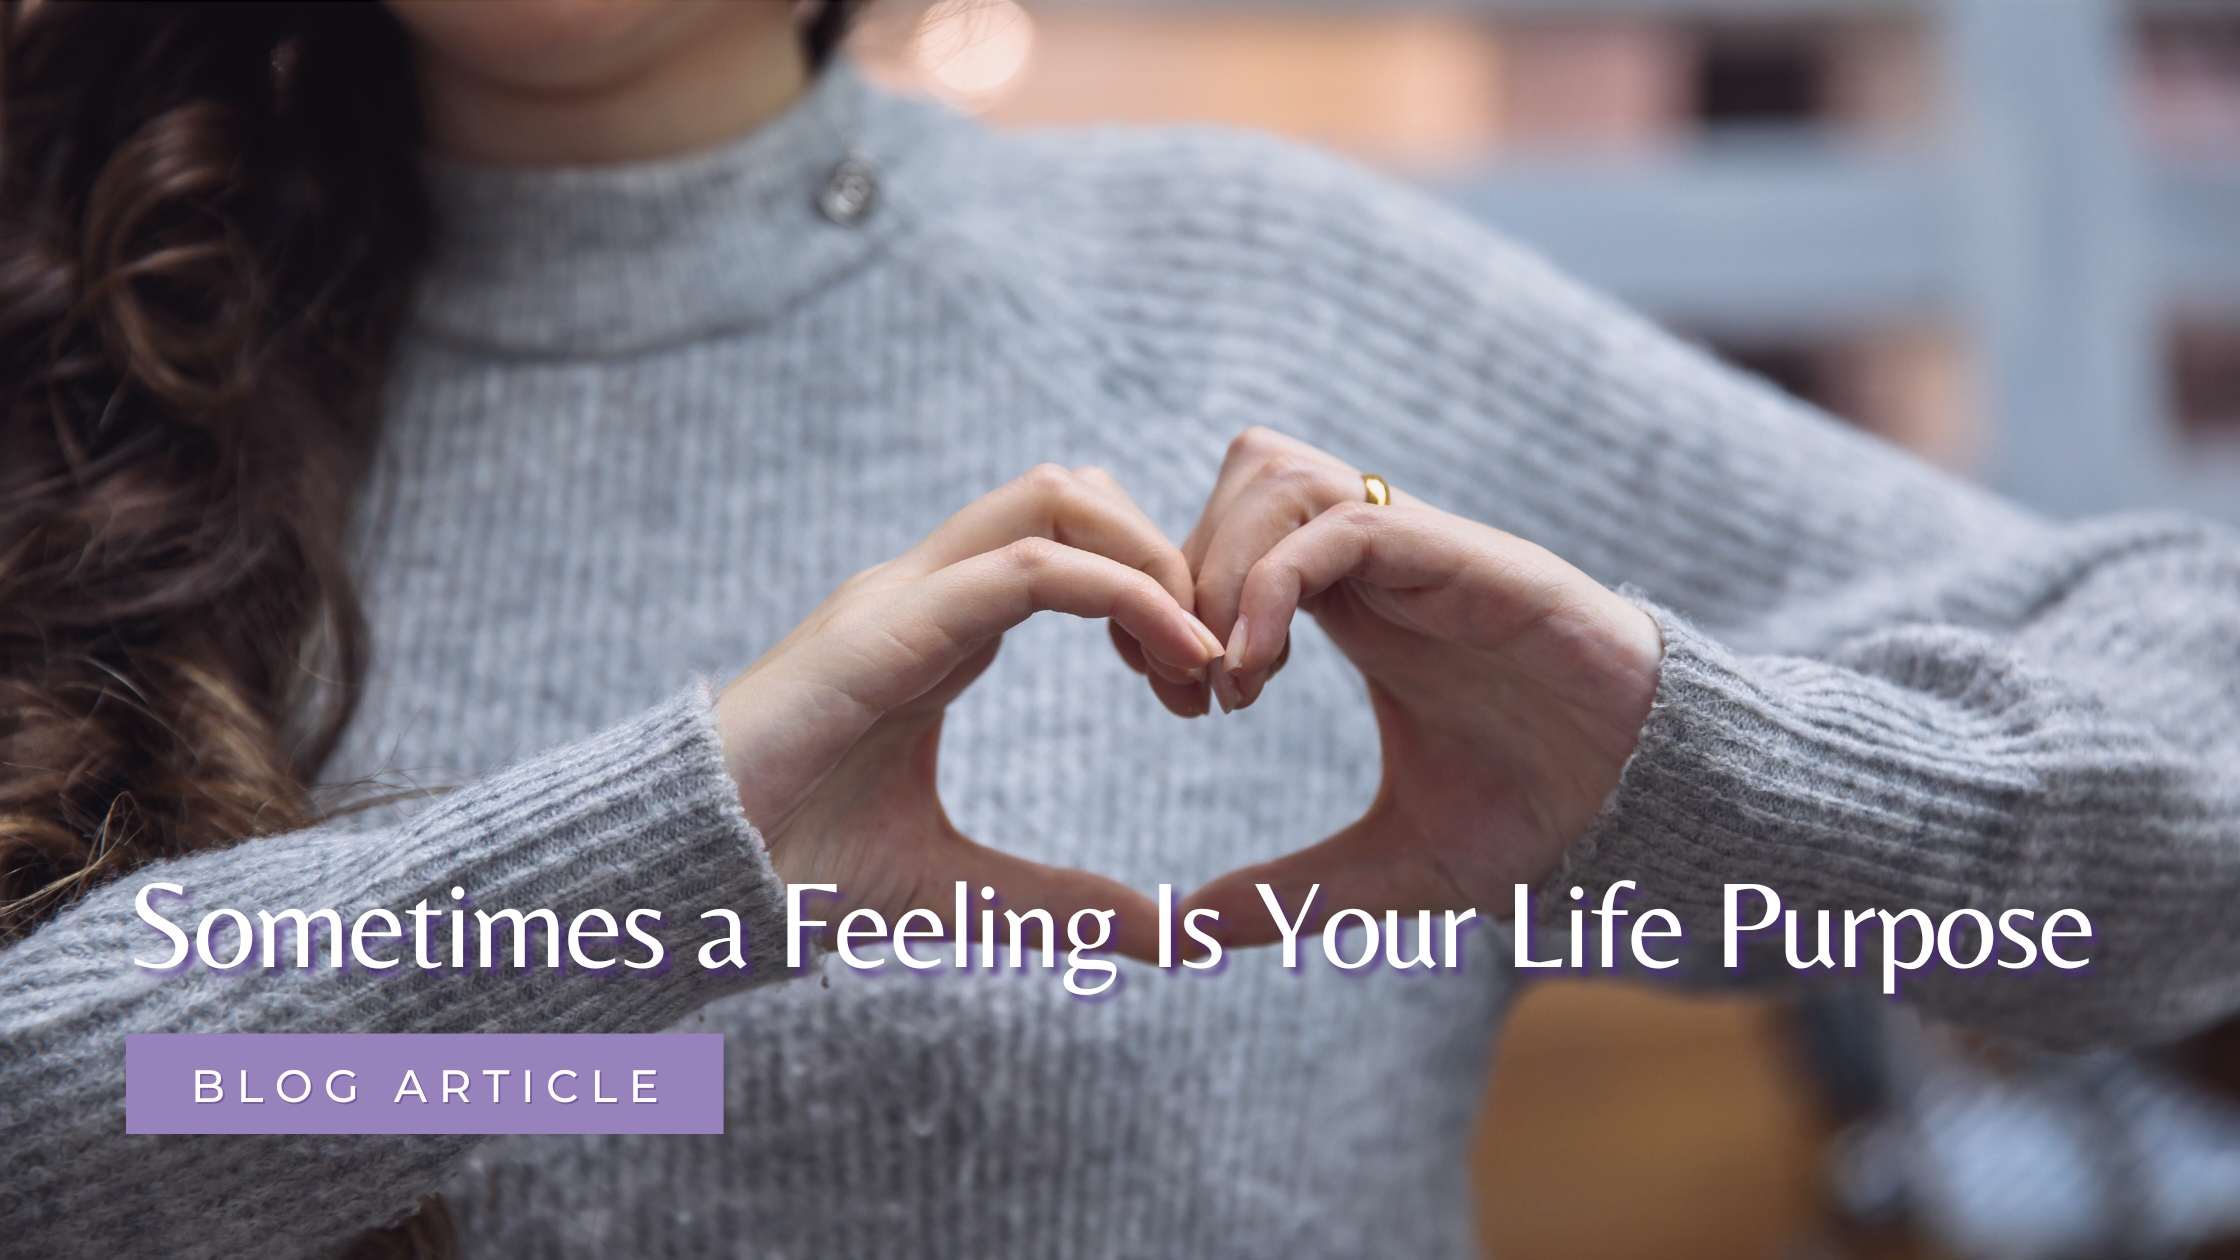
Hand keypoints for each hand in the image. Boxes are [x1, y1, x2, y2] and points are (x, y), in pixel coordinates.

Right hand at [714, 465, 1223, 961]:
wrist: (687, 887)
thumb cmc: (796, 878)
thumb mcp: (961, 889)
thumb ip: (1062, 902)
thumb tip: (1168, 936)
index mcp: (938, 632)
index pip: (1068, 545)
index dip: (1153, 594)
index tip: (1201, 687)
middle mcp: (923, 593)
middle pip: (1074, 492)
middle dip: (1164, 557)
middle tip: (1210, 666)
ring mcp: (901, 598)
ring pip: (1057, 497)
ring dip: (1151, 559)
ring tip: (1198, 658)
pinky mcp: (885, 626)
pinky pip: (1027, 567)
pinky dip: (1120, 590)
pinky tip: (1173, 658)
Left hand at [1175, 429, 1663, 942]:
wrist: (1649, 804)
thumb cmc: (1539, 814)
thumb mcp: (1384, 868)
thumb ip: (1282, 894)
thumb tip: (1173, 936)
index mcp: (1355, 605)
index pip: (1228, 534)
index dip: (1173, 599)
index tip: (1172, 697)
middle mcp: (1378, 560)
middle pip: (1239, 482)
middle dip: (1182, 579)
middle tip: (1185, 691)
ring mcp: (1418, 551)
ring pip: (1275, 476)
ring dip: (1223, 571)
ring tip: (1230, 682)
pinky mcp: (1461, 559)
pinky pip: (1338, 524)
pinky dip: (1272, 585)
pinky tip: (1258, 674)